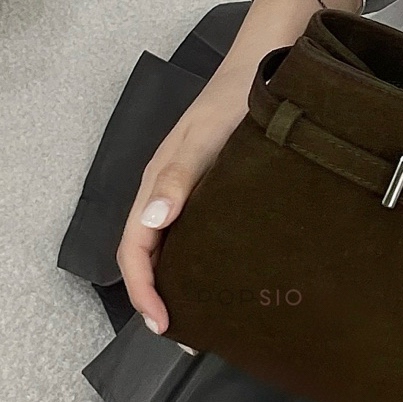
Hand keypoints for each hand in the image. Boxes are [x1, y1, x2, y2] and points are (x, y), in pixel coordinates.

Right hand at [115, 65, 253, 335]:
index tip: (165, 323)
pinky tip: (228, 274)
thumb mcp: (205, 139)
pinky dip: (203, 259)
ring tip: (207, 315)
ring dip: (182, 281)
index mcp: (158, 185)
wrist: (266, 67)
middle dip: (161, 296)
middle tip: (190, 335)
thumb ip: (178, 177)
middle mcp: (171, 193)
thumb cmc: (234, 101)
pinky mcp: (217, 188)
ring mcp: (193, 191)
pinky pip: (199, 231)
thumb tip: (154, 222)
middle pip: (151, 254)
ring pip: (174, 245)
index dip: (145, 289)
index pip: (136, 248)